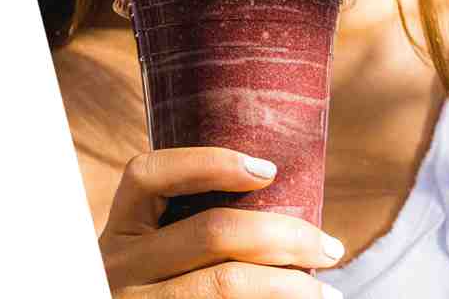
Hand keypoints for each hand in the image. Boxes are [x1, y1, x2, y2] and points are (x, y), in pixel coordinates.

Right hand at [99, 147, 344, 297]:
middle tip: (330, 246)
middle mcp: (119, 265)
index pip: (149, 174)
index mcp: (120, 226)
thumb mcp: (154, 253)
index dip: (210, 163)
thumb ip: (191, 226)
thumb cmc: (161, 287)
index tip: (269, 170)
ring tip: (327, 290)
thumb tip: (282, 199)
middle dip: (284, 234)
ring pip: (223, 283)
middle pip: (210, 231)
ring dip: (288, 284)